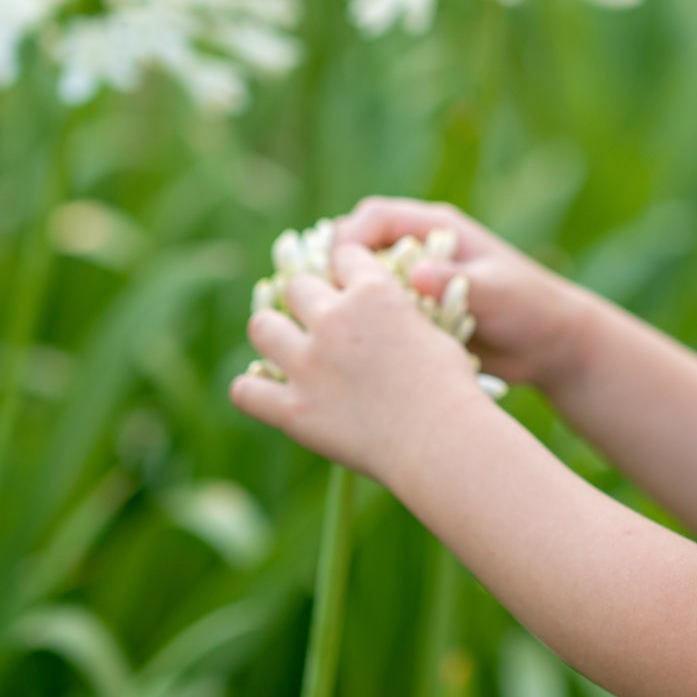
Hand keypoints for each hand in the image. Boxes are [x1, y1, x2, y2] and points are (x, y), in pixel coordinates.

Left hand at [229, 236, 490, 483]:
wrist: (441, 441)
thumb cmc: (451, 389)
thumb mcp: (434, 333)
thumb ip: (398, 318)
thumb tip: (386, 321)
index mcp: (374, 292)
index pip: (344, 255)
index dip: (347, 270)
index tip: (349, 285)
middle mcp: (334, 319)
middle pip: (296, 286)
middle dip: (307, 299)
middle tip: (319, 321)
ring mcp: (308, 364)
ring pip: (262, 327)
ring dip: (273, 334)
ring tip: (286, 348)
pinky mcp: (293, 409)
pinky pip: (245, 390)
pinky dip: (253, 391)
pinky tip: (267, 393)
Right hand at [333, 195, 595, 392]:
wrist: (550, 346)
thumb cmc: (529, 307)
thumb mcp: (495, 291)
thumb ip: (456, 280)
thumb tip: (416, 275)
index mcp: (435, 229)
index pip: (375, 217)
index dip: (347, 239)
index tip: (334, 270)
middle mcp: (418, 251)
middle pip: (356, 248)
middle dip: (334, 272)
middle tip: (320, 305)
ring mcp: (412, 285)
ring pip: (359, 285)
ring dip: (343, 302)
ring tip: (326, 332)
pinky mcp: (412, 315)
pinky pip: (374, 316)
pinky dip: (360, 327)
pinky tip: (347, 353)